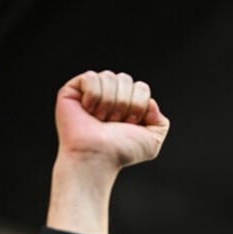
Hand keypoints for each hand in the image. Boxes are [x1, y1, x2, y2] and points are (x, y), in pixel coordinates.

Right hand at [55, 70, 169, 170]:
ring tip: (100, 120)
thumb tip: (150, 102)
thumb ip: (160, 122)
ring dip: (108, 103)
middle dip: (124, 103)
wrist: (98, 157)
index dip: (139, 105)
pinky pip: (91, 77)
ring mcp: (90, 92)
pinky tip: (88, 110)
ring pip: (109, 76)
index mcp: (126, 104)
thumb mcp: (152, 142)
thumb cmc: (121, 152)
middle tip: (113, 123)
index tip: (129, 124)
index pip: (141, 87)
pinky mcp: (72, 91)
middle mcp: (109, 96)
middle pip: (126, 79)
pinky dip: (93, 96)